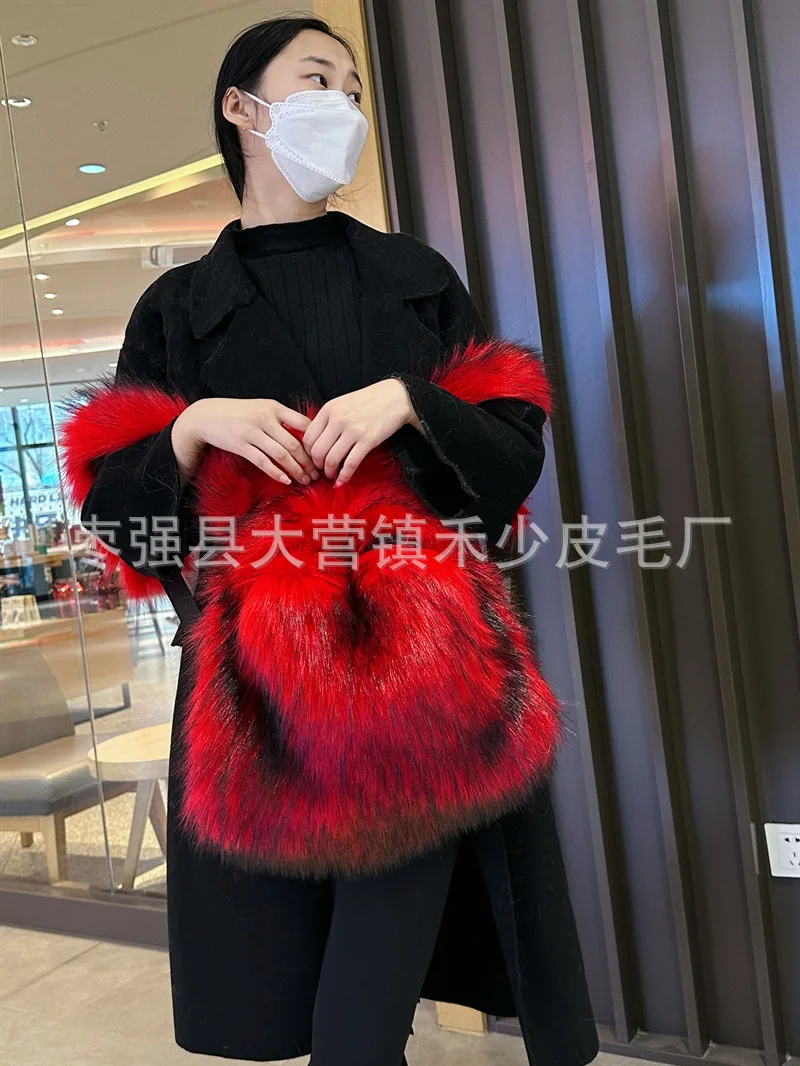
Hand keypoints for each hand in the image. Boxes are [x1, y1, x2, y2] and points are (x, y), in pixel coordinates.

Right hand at [171, 398, 319, 487]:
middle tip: (317, 474)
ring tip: (305, 480)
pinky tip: (286, 480)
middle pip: (295, 444)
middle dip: (309, 462)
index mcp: (274, 407)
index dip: (316, 441)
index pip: (303, 424)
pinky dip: (276, 472)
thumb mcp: (261, 407)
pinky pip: (263, 462)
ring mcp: (252, 432)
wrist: (206, 415)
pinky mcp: (241, 445)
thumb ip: (281, 418)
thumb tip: (306, 433)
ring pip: (281, 454)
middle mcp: (265, 418)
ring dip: (296, 470)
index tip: (322, 454)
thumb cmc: (237, 413)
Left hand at [302, 378, 416, 485]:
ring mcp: (353, 430)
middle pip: (316, 451)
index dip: (308, 453)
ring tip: (332, 476)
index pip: (308, 438)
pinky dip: (344, 477)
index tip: (314, 459)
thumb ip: (328, 419)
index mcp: (329, 409)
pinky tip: (342, 481)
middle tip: (322, 470)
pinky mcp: (368, 441)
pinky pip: (350, 464)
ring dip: (329, 473)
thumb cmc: (369, 401)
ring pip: (331, 460)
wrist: (396, 397)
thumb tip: (316, 442)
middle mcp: (338, 419)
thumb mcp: (343, 403)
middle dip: (317, 466)